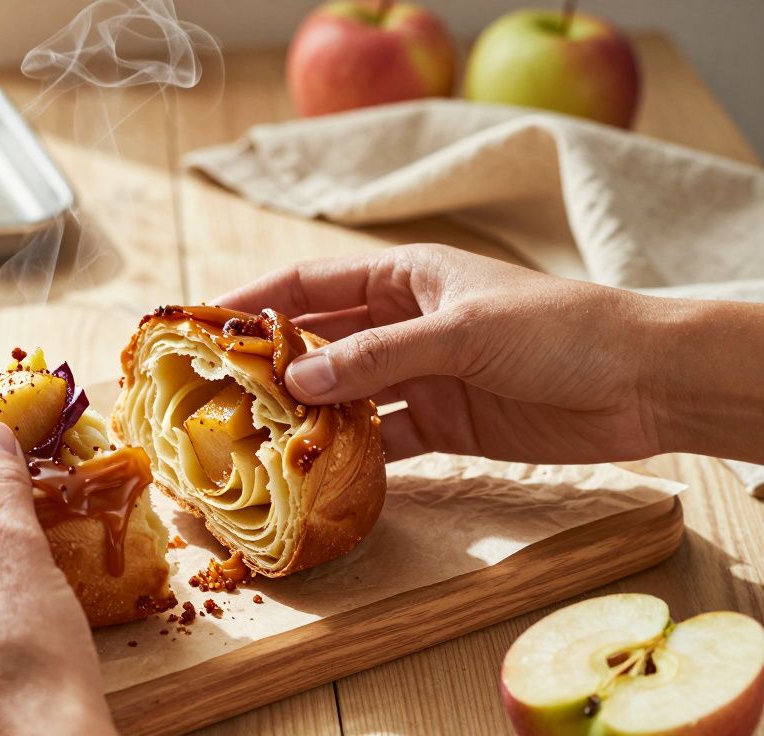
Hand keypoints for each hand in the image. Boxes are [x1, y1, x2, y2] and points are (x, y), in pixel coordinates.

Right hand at [218, 244, 666, 463]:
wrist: (641, 383)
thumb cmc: (558, 330)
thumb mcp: (462, 332)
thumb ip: (378, 357)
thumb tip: (297, 382)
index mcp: (405, 276)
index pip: (312, 283)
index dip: (255, 301)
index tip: (202, 325)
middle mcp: (404, 323)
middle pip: (320, 341)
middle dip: (270, 365)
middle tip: (215, 394)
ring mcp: (421, 376)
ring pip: (344, 394)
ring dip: (305, 414)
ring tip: (252, 440)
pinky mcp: (443, 424)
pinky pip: (382, 439)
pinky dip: (351, 454)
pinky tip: (316, 473)